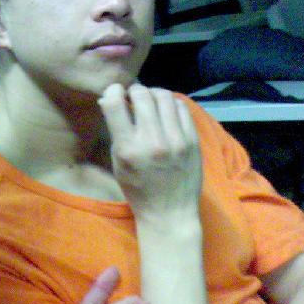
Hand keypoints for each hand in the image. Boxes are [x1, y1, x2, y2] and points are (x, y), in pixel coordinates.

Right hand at [98, 84, 201, 219]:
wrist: (169, 212)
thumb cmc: (138, 189)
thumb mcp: (118, 162)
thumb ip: (116, 131)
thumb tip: (110, 99)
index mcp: (128, 148)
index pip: (114, 103)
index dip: (112, 91)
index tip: (115, 92)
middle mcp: (152, 141)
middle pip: (142, 95)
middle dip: (134, 90)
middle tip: (133, 96)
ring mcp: (176, 140)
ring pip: (164, 96)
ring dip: (154, 93)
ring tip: (151, 101)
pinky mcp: (193, 140)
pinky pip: (182, 108)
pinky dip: (171, 103)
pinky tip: (166, 110)